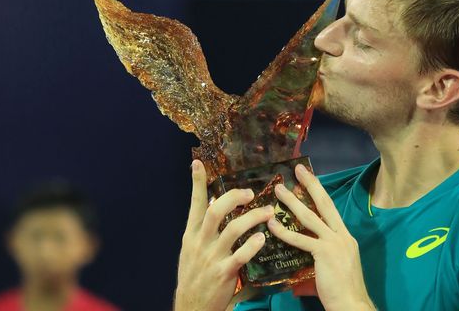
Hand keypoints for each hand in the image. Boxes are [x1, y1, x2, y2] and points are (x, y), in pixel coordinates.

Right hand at [175, 160, 275, 310]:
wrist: (191, 308)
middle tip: (251, 192)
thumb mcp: (191, 252)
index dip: (197, 183)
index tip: (198, 163)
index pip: (194, 204)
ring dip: (252, 218)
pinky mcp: (224, 273)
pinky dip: (253, 245)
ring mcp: (212, 258)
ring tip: (267, 212)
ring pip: (232, 229)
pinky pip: (240, 255)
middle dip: (234, 197)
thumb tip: (215, 211)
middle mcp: (200, 243)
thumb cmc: (195, 278)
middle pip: (215, 211)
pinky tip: (263, 238)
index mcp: (191, 235)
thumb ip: (202, 233)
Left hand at [267, 163, 375, 310]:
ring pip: (310, 217)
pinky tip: (272, 225)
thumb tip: (308, 251)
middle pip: (325, 204)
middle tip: (298, 170)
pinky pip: (301, 239)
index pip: (331, 209)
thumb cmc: (343, 290)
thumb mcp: (337, 265)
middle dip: (311, 185)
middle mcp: (342, 235)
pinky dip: (285, 232)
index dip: (320, 193)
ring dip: (292, 203)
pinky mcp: (324, 253)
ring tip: (279, 191)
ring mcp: (334, 243)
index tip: (309, 178)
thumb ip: (323, 254)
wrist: (352, 304)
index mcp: (346, 237)